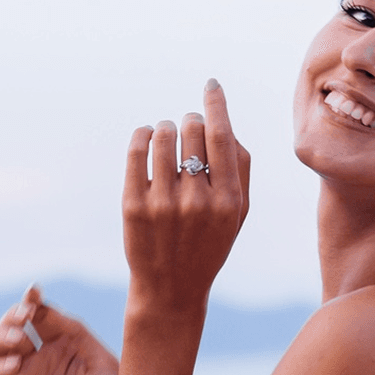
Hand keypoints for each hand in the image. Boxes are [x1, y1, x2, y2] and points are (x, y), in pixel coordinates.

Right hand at [0, 285, 118, 374]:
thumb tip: (42, 308)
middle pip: (12, 330)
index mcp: (60, 347)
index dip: (31, 302)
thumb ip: (73, 331)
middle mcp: (38, 362)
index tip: (33, 291)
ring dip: (1, 339)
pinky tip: (15, 365)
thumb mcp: (100, 359)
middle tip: (24, 315)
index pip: (38, 318)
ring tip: (20, 339)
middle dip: (12, 317)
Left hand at [123, 79, 250, 317]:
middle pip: (193, 131)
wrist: (173, 288)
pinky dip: (141, 134)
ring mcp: (163, 203)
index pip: (222, 136)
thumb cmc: (210, 243)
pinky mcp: (134, 205)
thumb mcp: (239, 214)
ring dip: (165, 128)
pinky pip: (136, 149)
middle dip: (191, 122)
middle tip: (189, 130)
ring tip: (166, 138)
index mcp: (229, 200)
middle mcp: (198, 200)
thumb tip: (225, 124)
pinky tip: (145, 137)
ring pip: (163, 135)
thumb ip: (241, 168)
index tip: (211, 86)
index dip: (216, 104)